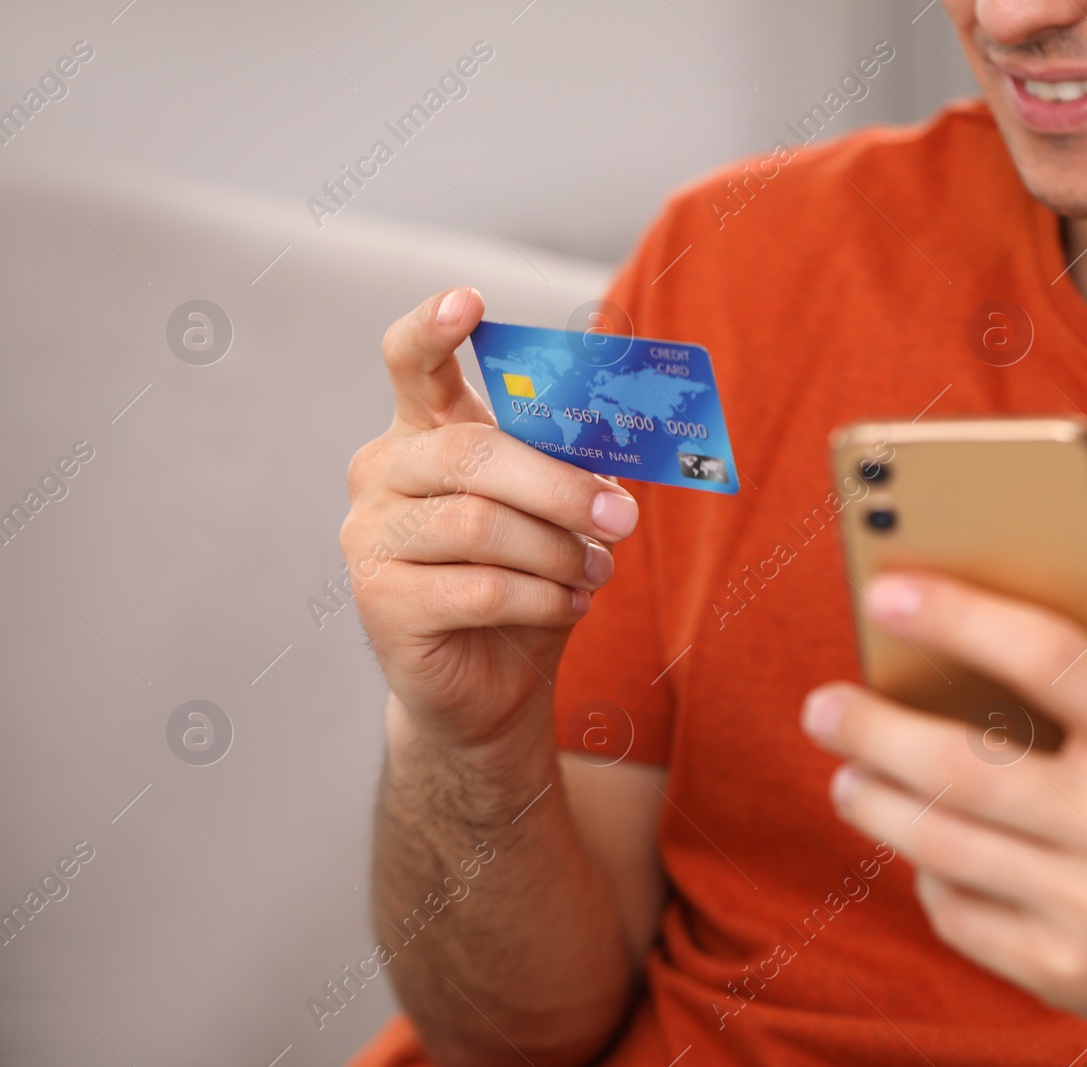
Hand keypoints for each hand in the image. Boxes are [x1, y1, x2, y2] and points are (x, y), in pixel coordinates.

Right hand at [341, 288, 640, 749]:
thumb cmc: (526, 580)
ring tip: (594, 572)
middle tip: (622, 517)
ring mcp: (369, 537)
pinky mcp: (381, 603)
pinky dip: (543, 598)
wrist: (489, 685)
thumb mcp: (556, 511)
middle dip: (560, 486)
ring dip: (558, 552)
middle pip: (472, 453)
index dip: (433, 328)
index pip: (410, 363)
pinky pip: (481, 588)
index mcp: (424, 433)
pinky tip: (569, 606)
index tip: (470, 301)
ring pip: (481, 525)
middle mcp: (382, 473)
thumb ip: (572, 458)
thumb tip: (616, 414)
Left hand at [801, 571, 1086, 1057]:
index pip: (1051, 659)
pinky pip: (957, 912)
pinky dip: (928, 873)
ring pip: (943, 845)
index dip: (960, 617)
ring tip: (848, 774)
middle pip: (967, 768)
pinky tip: (921, 847)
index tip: (883, 592)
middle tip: (821, 705)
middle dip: (875, 730)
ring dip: (875, 803)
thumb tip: (979, 621)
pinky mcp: (1065, 974)